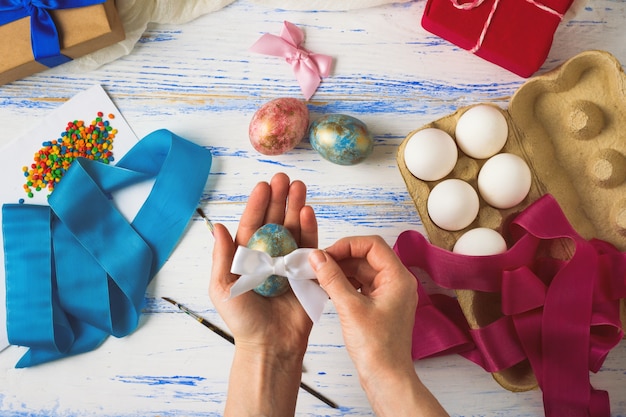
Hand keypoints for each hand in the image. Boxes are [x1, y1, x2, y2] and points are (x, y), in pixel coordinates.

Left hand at [209, 172, 317, 415]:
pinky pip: (309, 247)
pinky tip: (308, 212)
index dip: (258, 205)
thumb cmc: (243, 320)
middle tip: (284, 178)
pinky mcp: (308, 272)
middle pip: (275, 221)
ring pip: (293, 228)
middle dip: (280, 199)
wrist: (270, 344)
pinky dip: (310, 229)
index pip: (253, 225)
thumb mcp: (223, 288)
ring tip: (299, 187)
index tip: (264, 185)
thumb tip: (217, 226)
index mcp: (247, 257)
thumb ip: (221, 257)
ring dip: (296, 207)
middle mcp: (269, 256)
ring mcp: (289, 262)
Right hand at [309, 236, 447, 416]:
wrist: (386, 378)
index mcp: (398, 278)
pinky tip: (328, 289)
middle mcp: (397, 283)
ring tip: (319, 276)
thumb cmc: (377, 348)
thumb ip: (332, 278)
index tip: (326, 254)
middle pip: (366, 257)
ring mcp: (389, 294)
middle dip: (341, 258)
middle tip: (318, 265)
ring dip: (341, 271)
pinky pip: (361, 285)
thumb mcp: (349, 308)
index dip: (347, 245)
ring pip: (362, 271)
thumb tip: (317, 257)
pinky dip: (345, 284)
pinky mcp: (380, 306)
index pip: (372, 245)